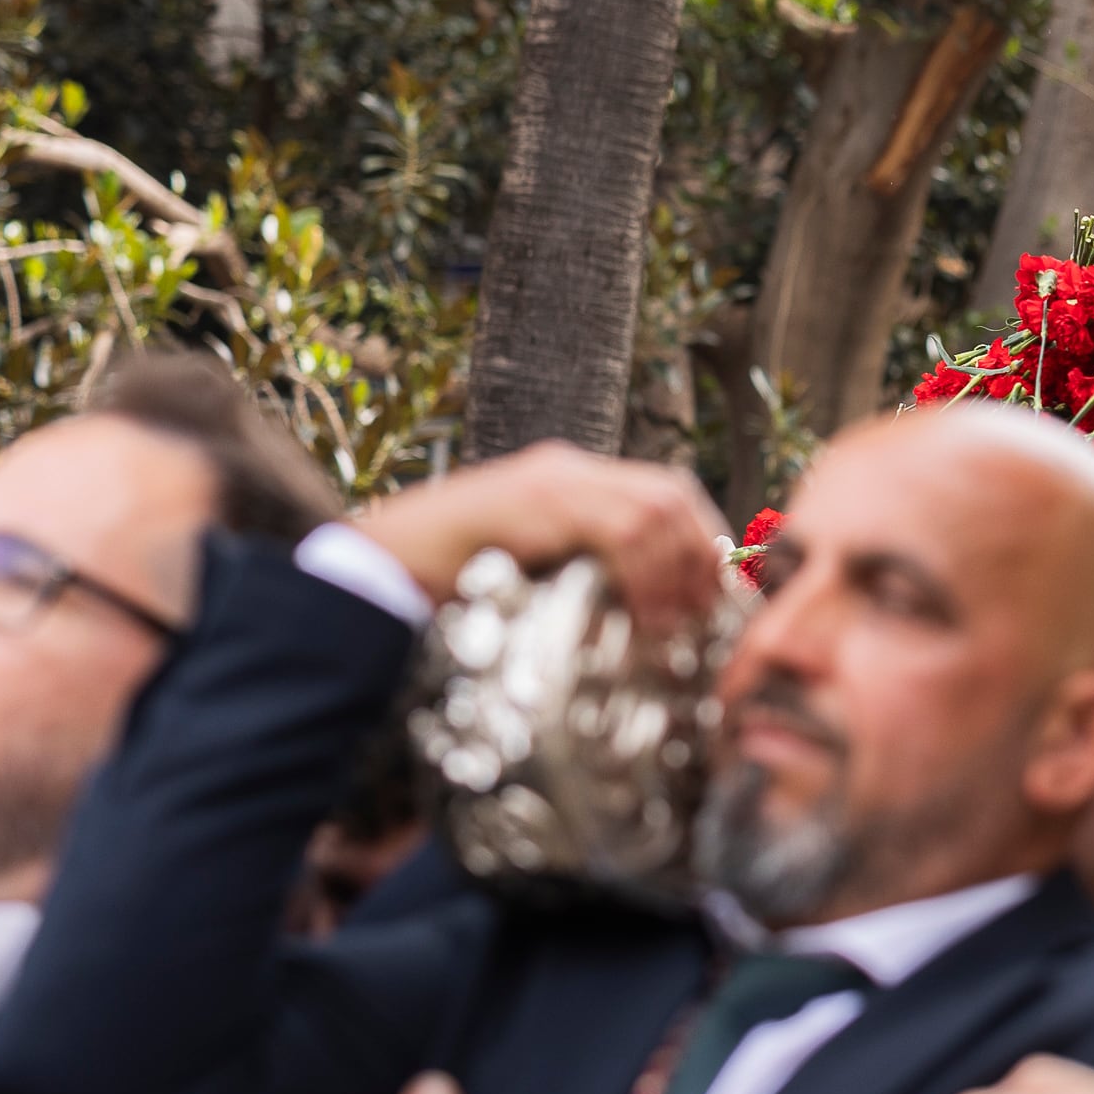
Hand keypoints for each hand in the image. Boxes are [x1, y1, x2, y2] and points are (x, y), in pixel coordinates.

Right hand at [352, 441, 729, 627]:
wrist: (373, 570)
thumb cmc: (445, 586)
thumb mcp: (531, 577)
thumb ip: (581, 577)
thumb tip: (646, 619)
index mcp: (566, 482)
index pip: (664, 492)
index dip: (701, 540)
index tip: (719, 595)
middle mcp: (566, 470)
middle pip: (671, 493)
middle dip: (702, 553)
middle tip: (711, 613)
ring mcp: (550, 480)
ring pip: (654, 508)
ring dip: (677, 568)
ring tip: (678, 623)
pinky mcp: (536, 500)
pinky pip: (620, 529)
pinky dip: (646, 574)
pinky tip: (646, 616)